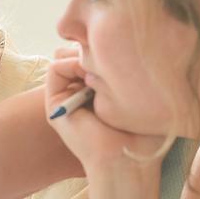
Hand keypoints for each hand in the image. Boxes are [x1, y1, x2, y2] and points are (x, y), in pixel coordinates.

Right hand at [44, 46, 168, 179]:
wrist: (126, 160)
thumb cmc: (144, 132)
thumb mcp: (142, 92)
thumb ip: (131, 66)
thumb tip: (122, 38)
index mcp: (101, 88)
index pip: (95, 49)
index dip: (108, 44)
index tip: (127, 52)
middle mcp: (81, 90)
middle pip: (78, 48)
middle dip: (94, 45)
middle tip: (114, 55)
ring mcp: (67, 97)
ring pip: (65, 54)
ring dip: (83, 54)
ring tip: (103, 68)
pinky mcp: (55, 104)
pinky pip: (55, 67)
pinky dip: (71, 64)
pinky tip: (92, 77)